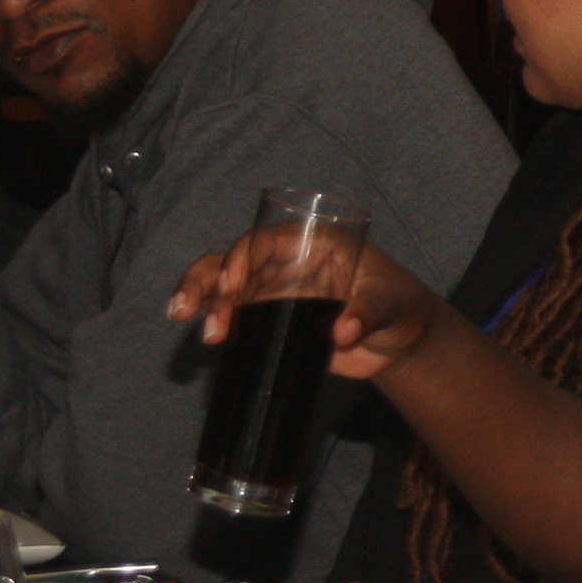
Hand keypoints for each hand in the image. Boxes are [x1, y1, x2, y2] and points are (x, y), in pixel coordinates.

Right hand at [165, 226, 441, 379]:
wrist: (398, 341)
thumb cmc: (399, 307)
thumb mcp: (390, 305)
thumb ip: (368, 313)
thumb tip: (343, 331)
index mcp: (315, 242)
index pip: (269, 240)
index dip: (244, 257)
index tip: (232, 285)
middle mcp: (288, 262)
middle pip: (236, 261)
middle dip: (211, 281)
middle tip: (195, 311)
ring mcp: (275, 291)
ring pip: (224, 285)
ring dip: (201, 297)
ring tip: (182, 316)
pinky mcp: (270, 320)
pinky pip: (234, 314)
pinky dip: (212, 319)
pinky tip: (200, 332)